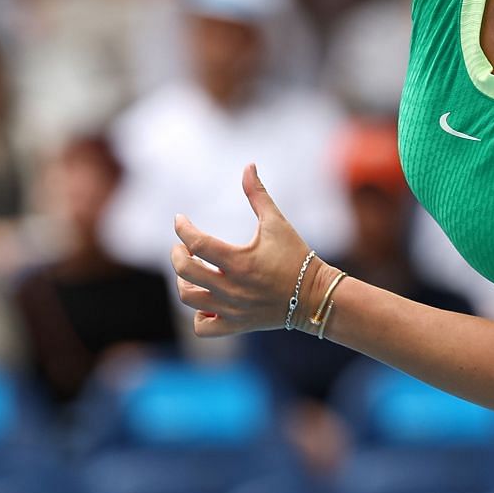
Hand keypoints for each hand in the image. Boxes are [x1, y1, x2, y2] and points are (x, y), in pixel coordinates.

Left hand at [171, 164, 324, 337]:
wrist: (316, 297)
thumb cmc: (296, 256)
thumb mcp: (277, 222)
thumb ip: (258, 194)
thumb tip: (248, 165)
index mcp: (239, 261)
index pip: (196, 242)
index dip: (182, 228)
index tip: (180, 220)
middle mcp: (232, 288)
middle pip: (184, 272)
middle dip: (178, 255)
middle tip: (184, 247)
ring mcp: (233, 309)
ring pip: (189, 299)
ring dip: (184, 283)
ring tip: (193, 271)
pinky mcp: (236, 325)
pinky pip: (203, 327)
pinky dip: (198, 314)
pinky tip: (207, 299)